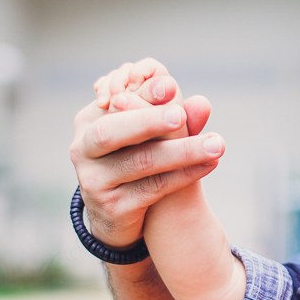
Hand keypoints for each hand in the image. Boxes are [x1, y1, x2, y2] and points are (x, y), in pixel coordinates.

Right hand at [69, 59, 221, 248]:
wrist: (117, 213)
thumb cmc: (136, 159)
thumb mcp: (147, 133)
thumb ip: (168, 112)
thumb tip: (202, 101)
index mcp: (88, 121)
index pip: (114, 100)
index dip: (141, 93)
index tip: (172, 86)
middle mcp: (82, 150)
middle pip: (110, 132)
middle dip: (148, 120)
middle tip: (181, 115)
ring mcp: (94, 181)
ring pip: (139, 162)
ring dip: (181, 151)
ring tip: (216, 144)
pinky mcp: (113, 208)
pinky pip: (153, 187)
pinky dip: (184, 174)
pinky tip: (209, 164)